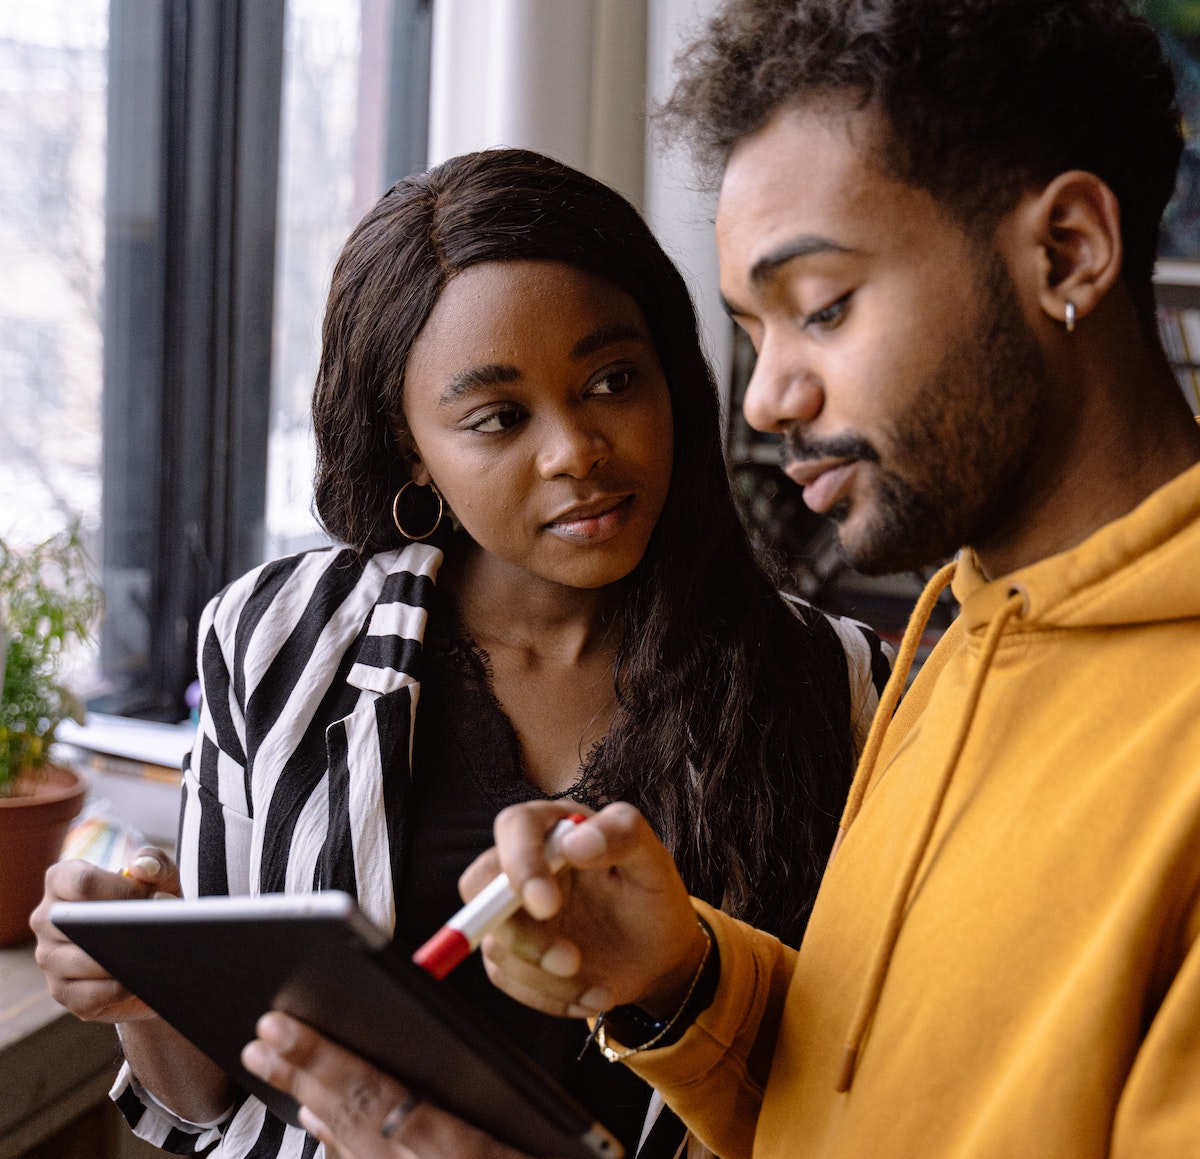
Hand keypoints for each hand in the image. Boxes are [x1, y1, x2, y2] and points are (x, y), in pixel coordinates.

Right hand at [31, 846, 180, 1022]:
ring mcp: (49, 956)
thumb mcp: (161, 878)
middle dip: (120, 928)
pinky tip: (136, 982)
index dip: (120, 890)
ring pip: (78, 962)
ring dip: (118, 960)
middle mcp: (47, 918)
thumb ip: (154, 863)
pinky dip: (114, 991)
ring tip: (149, 956)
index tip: (152, 899)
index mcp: (63, 880)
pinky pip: (83, 996)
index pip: (81, 881)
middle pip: (75, 923)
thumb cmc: (150, 902)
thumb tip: (141, 868)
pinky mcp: (62, 990)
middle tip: (155, 930)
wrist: (154, 944)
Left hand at [242, 1012, 537, 1157]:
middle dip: (301, 1072)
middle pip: (347, 1117)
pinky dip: (334, 1142)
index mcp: (451, 1150)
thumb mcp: (529, 1131)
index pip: (369, 1094)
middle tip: (262, 1038)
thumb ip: (476, 1103)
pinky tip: (318, 1122)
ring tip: (277, 1065)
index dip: (320, 1057)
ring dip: (310, 1101)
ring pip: (346, 1147)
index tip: (283, 1026)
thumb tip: (419, 1064)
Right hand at [461, 802, 706, 1020]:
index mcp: (556, 828)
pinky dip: (549, 997)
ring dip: (546, 977)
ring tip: (603, 987)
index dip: (520, 864)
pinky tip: (592, 995)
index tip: (547, 906)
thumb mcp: (654, 863)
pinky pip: (505, 978)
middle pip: (480, 885)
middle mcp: (526, 864)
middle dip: (521, 933)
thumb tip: (574, 842)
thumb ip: (624, 834)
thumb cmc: (654, 898)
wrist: (658, 957)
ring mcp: (513, 910)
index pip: (515, 827)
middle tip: (571, 961)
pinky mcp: (511, 951)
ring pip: (496, 943)